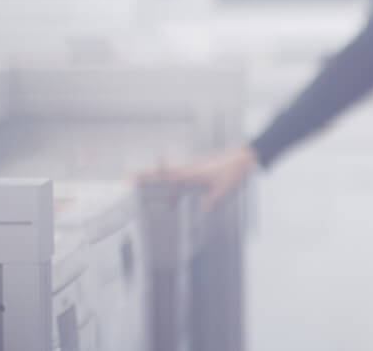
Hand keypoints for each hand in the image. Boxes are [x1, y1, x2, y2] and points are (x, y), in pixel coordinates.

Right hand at [137, 145, 257, 214]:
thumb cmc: (234, 172)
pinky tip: (171, 203)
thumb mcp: (222, 192)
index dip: (146, 176)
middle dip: (145, 176)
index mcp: (191, 173)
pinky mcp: (199, 171)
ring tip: (143, 195)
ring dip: (158, 184)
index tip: (129, 177)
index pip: (164, 175)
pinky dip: (172, 189)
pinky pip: (180, 180)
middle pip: (162, 174)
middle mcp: (189, 169)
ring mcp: (193, 169)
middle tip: (126, 179)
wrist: (246, 157)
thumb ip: (209, 203)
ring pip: (170, 177)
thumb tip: (200, 216)